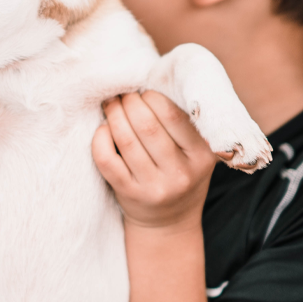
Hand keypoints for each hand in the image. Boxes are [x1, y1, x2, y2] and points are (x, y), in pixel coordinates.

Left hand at [92, 90, 224, 230]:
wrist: (168, 223)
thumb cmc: (179, 173)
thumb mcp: (195, 152)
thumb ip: (185, 123)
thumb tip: (152, 79)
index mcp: (203, 156)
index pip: (173, 115)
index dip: (150, 97)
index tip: (142, 91)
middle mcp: (181, 173)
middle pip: (147, 125)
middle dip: (129, 102)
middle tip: (122, 94)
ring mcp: (155, 187)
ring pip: (125, 139)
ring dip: (113, 114)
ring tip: (110, 104)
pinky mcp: (129, 194)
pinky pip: (107, 159)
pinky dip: (100, 138)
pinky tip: (103, 129)